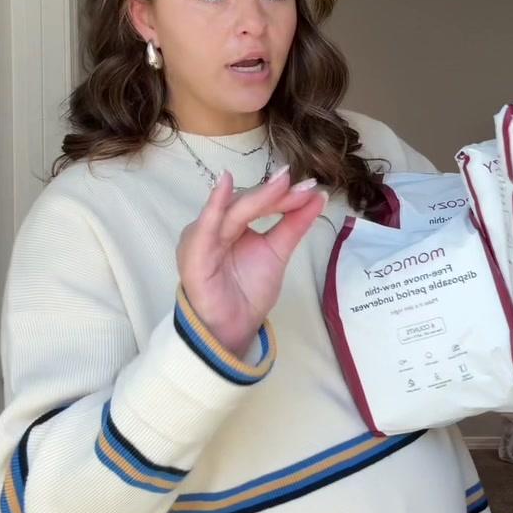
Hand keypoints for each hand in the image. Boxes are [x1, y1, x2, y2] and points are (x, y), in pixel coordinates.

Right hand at [176, 166, 326, 357]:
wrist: (233, 328)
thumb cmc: (249, 291)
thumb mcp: (277, 253)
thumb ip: (294, 224)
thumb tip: (318, 196)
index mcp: (231, 223)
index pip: (259, 203)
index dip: (284, 196)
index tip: (311, 188)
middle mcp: (215, 226)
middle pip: (247, 204)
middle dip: (275, 195)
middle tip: (304, 187)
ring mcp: (202, 237)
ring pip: (232, 212)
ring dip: (258, 197)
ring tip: (282, 184)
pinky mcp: (193, 253)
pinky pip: (204, 228)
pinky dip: (214, 207)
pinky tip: (224, 185)